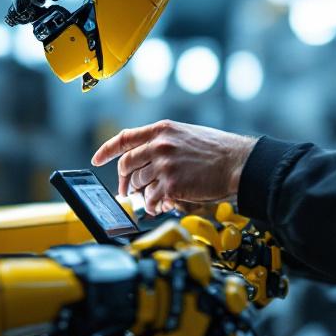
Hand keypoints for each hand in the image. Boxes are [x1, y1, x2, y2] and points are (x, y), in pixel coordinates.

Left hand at [91, 120, 256, 215]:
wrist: (238, 162)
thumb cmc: (218, 150)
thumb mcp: (187, 134)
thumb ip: (164, 142)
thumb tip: (147, 160)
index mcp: (162, 130)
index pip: (125, 138)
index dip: (107, 150)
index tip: (97, 159)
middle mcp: (159, 145)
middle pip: (127, 164)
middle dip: (124, 181)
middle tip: (126, 191)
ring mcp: (164, 165)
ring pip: (138, 183)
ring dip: (140, 195)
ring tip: (149, 200)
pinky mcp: (171, 184)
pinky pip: (151, 198)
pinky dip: (152, 205)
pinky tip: (158, 206)